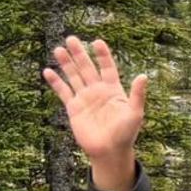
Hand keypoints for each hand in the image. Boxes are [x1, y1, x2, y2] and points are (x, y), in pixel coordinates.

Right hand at [43, 37, 146, 190]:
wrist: (110, 151)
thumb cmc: (126, 133)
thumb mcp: (135, 113)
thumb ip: (138, 94)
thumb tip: (143, 75)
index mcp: (114, 90)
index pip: (107, 68)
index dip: (102, 55)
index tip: (96, 42)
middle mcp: (98, 91)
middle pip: (87, 68)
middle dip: (79, 54)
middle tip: (71, 38)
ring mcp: (85, 98)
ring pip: (74, 77)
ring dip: (66, 64)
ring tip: (58, 49)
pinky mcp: (74, 108)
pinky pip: (63, 92)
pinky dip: (56, 82)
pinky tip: (48, 71)